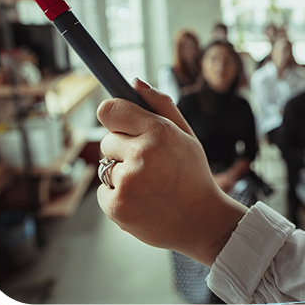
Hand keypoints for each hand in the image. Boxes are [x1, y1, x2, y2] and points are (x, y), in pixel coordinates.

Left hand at [96, 78, 247, 267]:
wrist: (202, 222)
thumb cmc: (193, 175)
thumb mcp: (187, 136)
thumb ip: (161, 105)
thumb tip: (135, 81)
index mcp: (158, 132)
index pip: (110, 110)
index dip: (113, 116)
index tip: (117, 122)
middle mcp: (141, 154)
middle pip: (106, 141)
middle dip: (122, 150)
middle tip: (147, 164)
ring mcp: (127, 182)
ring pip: (105, 167)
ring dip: (120, 174)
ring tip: (149, 185)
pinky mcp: (117, 207)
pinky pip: (103, 191)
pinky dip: (117, 196)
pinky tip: (142, 201)